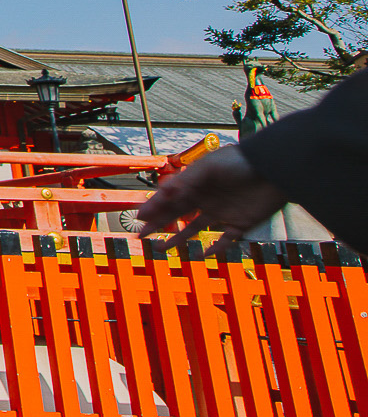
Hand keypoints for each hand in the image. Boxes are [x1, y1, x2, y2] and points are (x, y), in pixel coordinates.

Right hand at [135, 145, 287, 252]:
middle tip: (141, 234)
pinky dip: (215, 248)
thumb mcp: (210, 167)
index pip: (170, 198)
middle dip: (158, 224)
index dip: (154, 207)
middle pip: (178, 214)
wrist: (275, 169)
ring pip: (196, 229)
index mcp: (196, 184)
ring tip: (162, 248)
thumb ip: (187, 181)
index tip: (140, 217)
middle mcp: (206, 199)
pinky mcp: (241, 224)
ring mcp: (223, 212)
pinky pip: (225, 240)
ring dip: (179, 239)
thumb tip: (163, 193)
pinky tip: (203, 254)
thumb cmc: (241, 162)